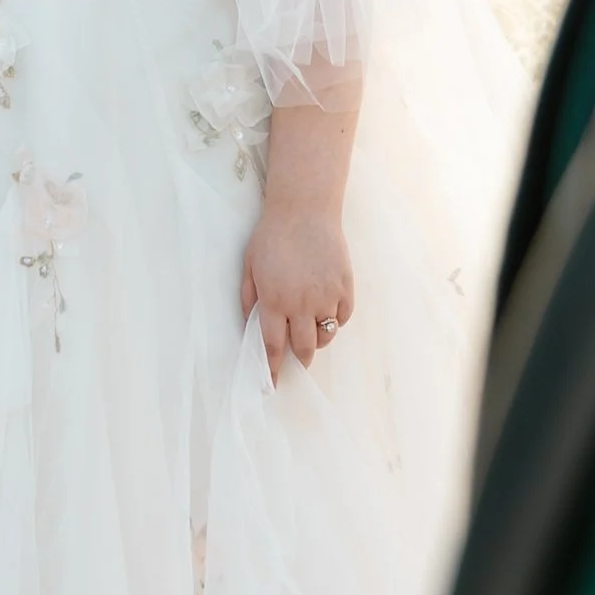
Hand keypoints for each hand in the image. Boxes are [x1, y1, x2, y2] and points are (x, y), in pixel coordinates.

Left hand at [242, 201, 354, 383]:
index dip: (272, 370)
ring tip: (310, 330)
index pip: (273, 347)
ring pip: (326, 335)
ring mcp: (326, 295)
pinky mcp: (345, 286)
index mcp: (274, 301)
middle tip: (296, 362)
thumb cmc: (272, 236)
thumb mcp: (249, 267)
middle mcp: (301, 304)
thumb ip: (249, 300)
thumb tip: (251, 327)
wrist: (305, 209)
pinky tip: (327, 311)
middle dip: (299, 360)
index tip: (271, 384)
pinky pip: (343, 316)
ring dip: (317, 339)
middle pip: (304, 349)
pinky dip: (336, 320)